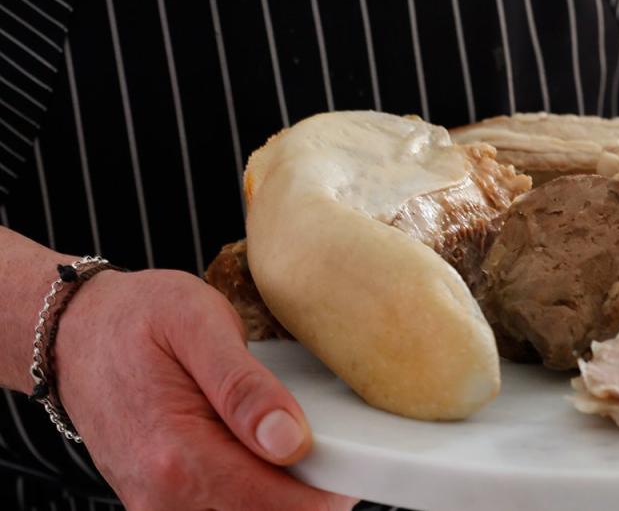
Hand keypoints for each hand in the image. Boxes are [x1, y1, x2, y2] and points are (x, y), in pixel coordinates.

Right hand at [54, 268, 356, 510]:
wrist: (74, 333)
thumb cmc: (138, 318)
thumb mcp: (197, 323)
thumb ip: (245, 386)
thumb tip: (290, 440)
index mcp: (178, 457)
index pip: (281, 507)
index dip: (331, 489)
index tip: (352, 455)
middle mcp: (164, 496)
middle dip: (309, 492)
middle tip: (328, 442)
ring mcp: (158, 505)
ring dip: (282, 494)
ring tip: (291, 442)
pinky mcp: (160, 502)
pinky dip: (253, 493)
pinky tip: (260, 453)